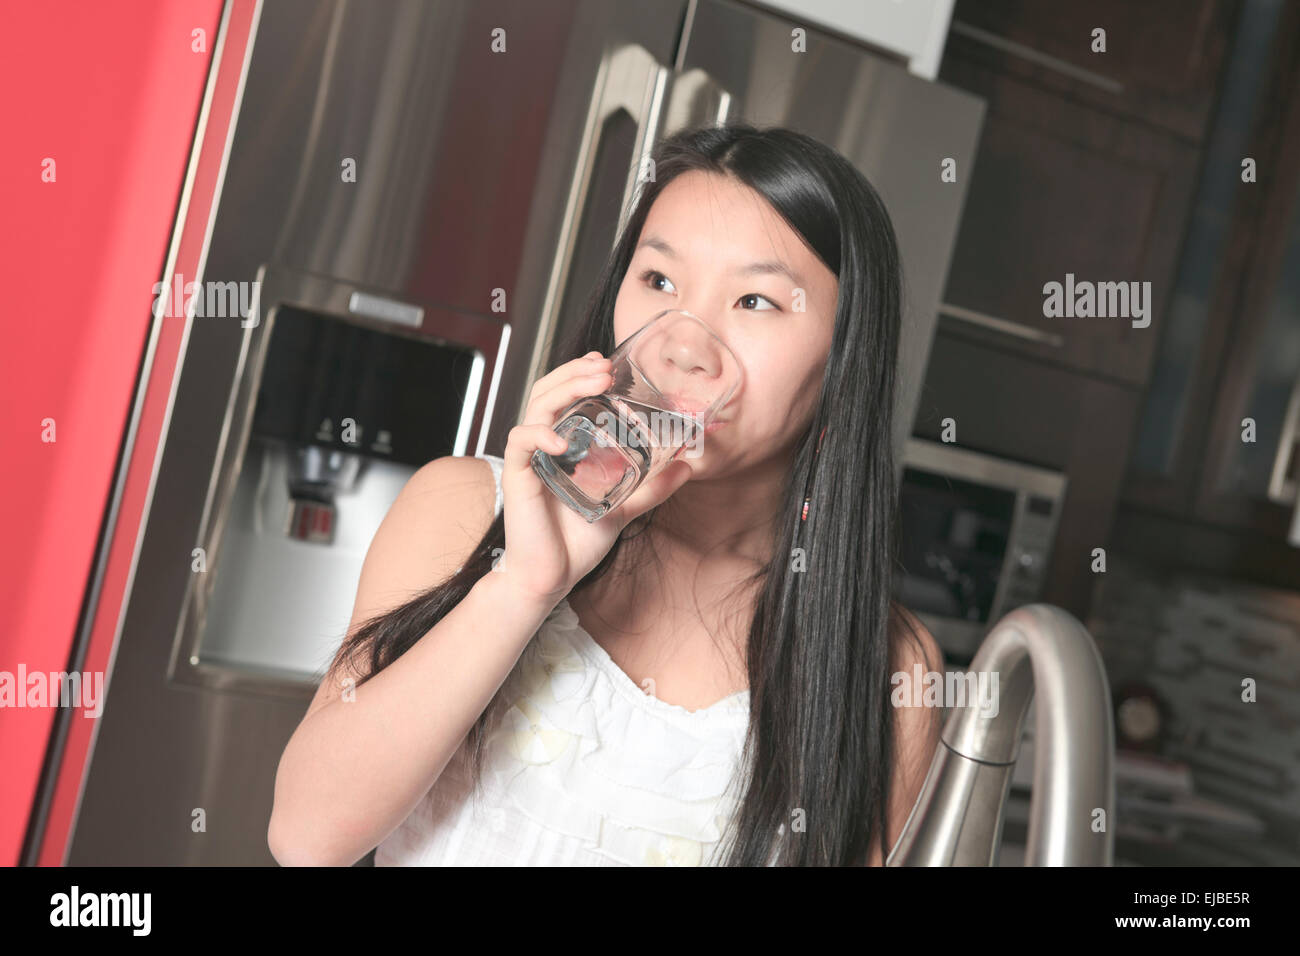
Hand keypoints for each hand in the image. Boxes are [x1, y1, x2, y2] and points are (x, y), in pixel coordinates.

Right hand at [497, 350, 693, 605]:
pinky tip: (560, 438)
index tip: (607, 362)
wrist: (552, 577)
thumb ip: (652, 487)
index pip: (566, 395)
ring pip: (537, 407)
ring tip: (592, 381)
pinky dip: (539, 434)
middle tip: (604, 366)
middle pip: (549, 391)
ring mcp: (530, 458)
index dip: (581, 372)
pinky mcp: (518, 477)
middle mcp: (545, 445)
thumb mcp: (624, 507)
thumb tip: (687, 467)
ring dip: (563, 388)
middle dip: (575, 372)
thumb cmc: (578, 542)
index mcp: (565, 445)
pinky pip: (521, 443)